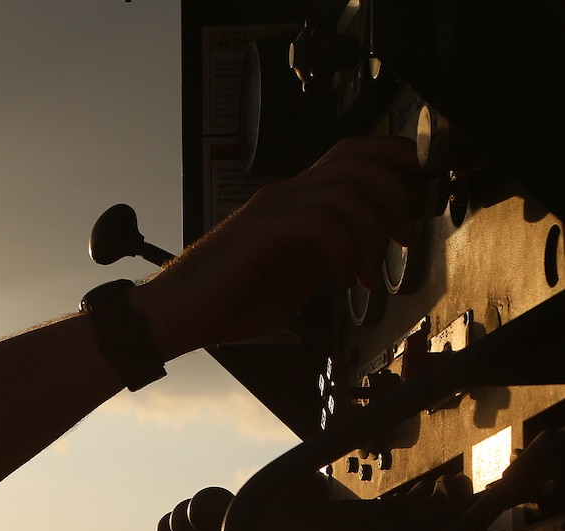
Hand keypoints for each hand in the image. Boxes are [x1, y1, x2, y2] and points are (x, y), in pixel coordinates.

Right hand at [133, 136, 423, 356]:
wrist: (174, 317)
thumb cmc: (227, 300)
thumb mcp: (296, 274)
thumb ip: (327, 253)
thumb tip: (367, 247)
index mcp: (293, 200)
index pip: (352, 153)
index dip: (394, 160)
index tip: (417, 197)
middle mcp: (284, 194)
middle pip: (359, 162)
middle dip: (397, 198)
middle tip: (405, 241)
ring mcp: (271, 210)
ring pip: (347, 192)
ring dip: (374, 235)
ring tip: (371, 273)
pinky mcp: (261, 231)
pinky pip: (323, 224)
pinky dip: (346, 252)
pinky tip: (344, 279)